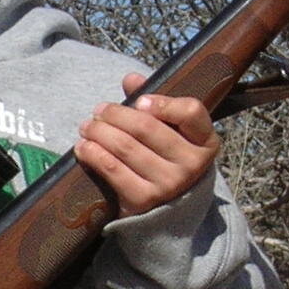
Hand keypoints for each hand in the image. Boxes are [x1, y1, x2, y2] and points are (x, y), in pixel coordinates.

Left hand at [73, 74, 218, 217]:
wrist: (167, 209)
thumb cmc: (167, 158)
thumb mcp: (170, 131)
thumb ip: (153, 102)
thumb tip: (131, 79)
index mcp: (205, 141)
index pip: (191, 112)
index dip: (163, 102)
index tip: (140, 101)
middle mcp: (191, 164)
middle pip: (147, 127)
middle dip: (116, 114)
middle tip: (99, 111)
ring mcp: (169, 184)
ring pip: (125, 147)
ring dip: (99, 132)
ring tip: (87, 126)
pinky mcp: (144, 200)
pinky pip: (112, 169)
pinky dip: (93, 154)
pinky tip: (83, 147)